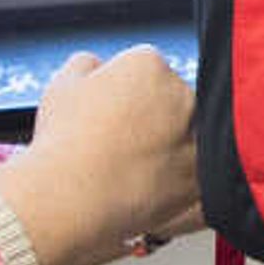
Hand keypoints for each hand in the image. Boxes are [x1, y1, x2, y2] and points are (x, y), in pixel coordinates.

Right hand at [0, 47, 200, 264]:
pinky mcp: (201, 178)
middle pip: (172, 100)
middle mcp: (182, 94)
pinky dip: (175, 180)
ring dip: (166, 148)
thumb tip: (97, 64)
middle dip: (152, 117)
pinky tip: (144, 186)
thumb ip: (86, 65)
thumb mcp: (62, 85)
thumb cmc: (62, 142)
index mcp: (149, 64)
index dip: (125, 93)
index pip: (147, 70)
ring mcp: (197, 137)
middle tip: (119, 141)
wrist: (69, 200)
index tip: (110, 114)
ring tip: (128, 167)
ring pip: (185, 137)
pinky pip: (192, 174)